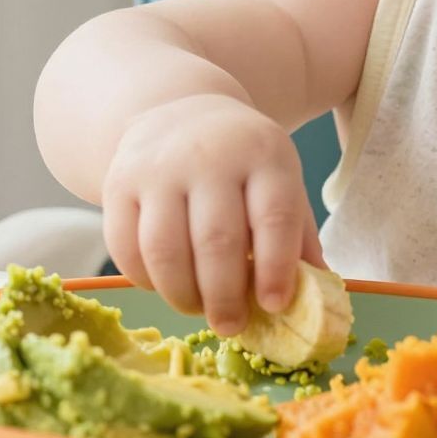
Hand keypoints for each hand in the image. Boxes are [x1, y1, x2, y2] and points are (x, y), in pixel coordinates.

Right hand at [100, 94, 324, 335]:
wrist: (181, 112)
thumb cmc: (241, 162)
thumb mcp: (280, 180)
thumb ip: (298, 234)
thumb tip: (318, 292)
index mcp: (263, 154)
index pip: (273, 216)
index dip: (275, 268)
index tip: (275, 306)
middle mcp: (209, 156)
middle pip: (216, 240)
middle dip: (225, 296)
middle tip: (232, 325)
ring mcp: (158, 168)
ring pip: (164, 248)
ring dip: (182, 294)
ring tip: (197, 309)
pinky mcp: (118, 183)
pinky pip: (125, 246)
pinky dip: (144, 279)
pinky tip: (163, 286)